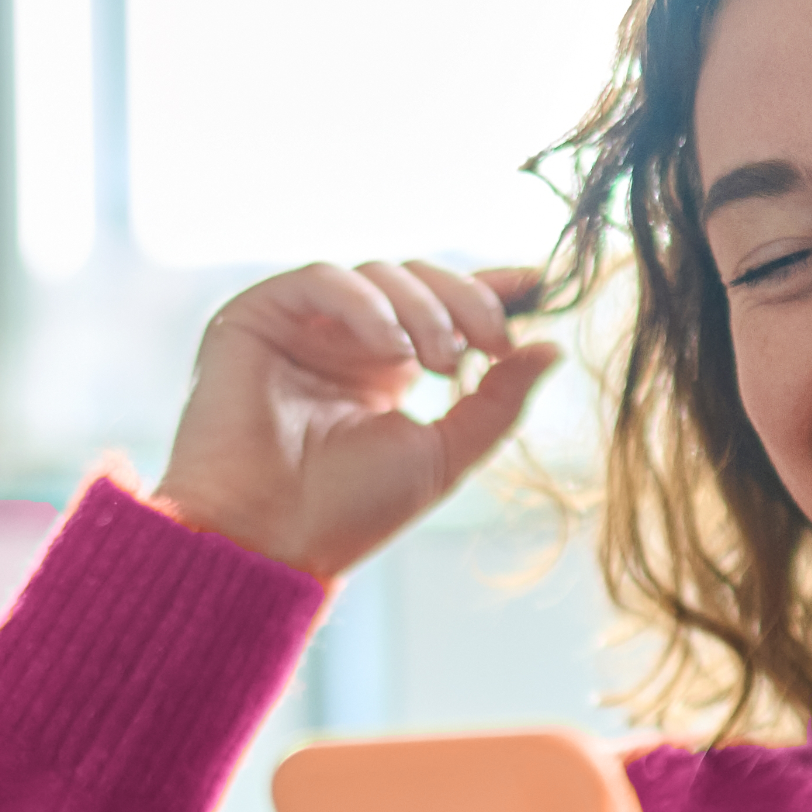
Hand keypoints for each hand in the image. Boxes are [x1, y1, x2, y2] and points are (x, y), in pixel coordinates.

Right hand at [152, 259, 561, 576]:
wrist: (271, 538)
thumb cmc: (349, 510)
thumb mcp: (445, 453)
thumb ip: (499, 401)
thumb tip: (553, 347)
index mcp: (386, 366)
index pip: (443, 305)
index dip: (491, 288)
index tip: (540, 283)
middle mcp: (344, 338)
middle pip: (418, 279)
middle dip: (466, 302)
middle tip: (491, 345)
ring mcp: (302, 324)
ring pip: (379, 273)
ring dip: (424, 310)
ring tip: (440, 363)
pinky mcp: (258, 315)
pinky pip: (323, 279)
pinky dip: (368, 305)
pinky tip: (393, 350)